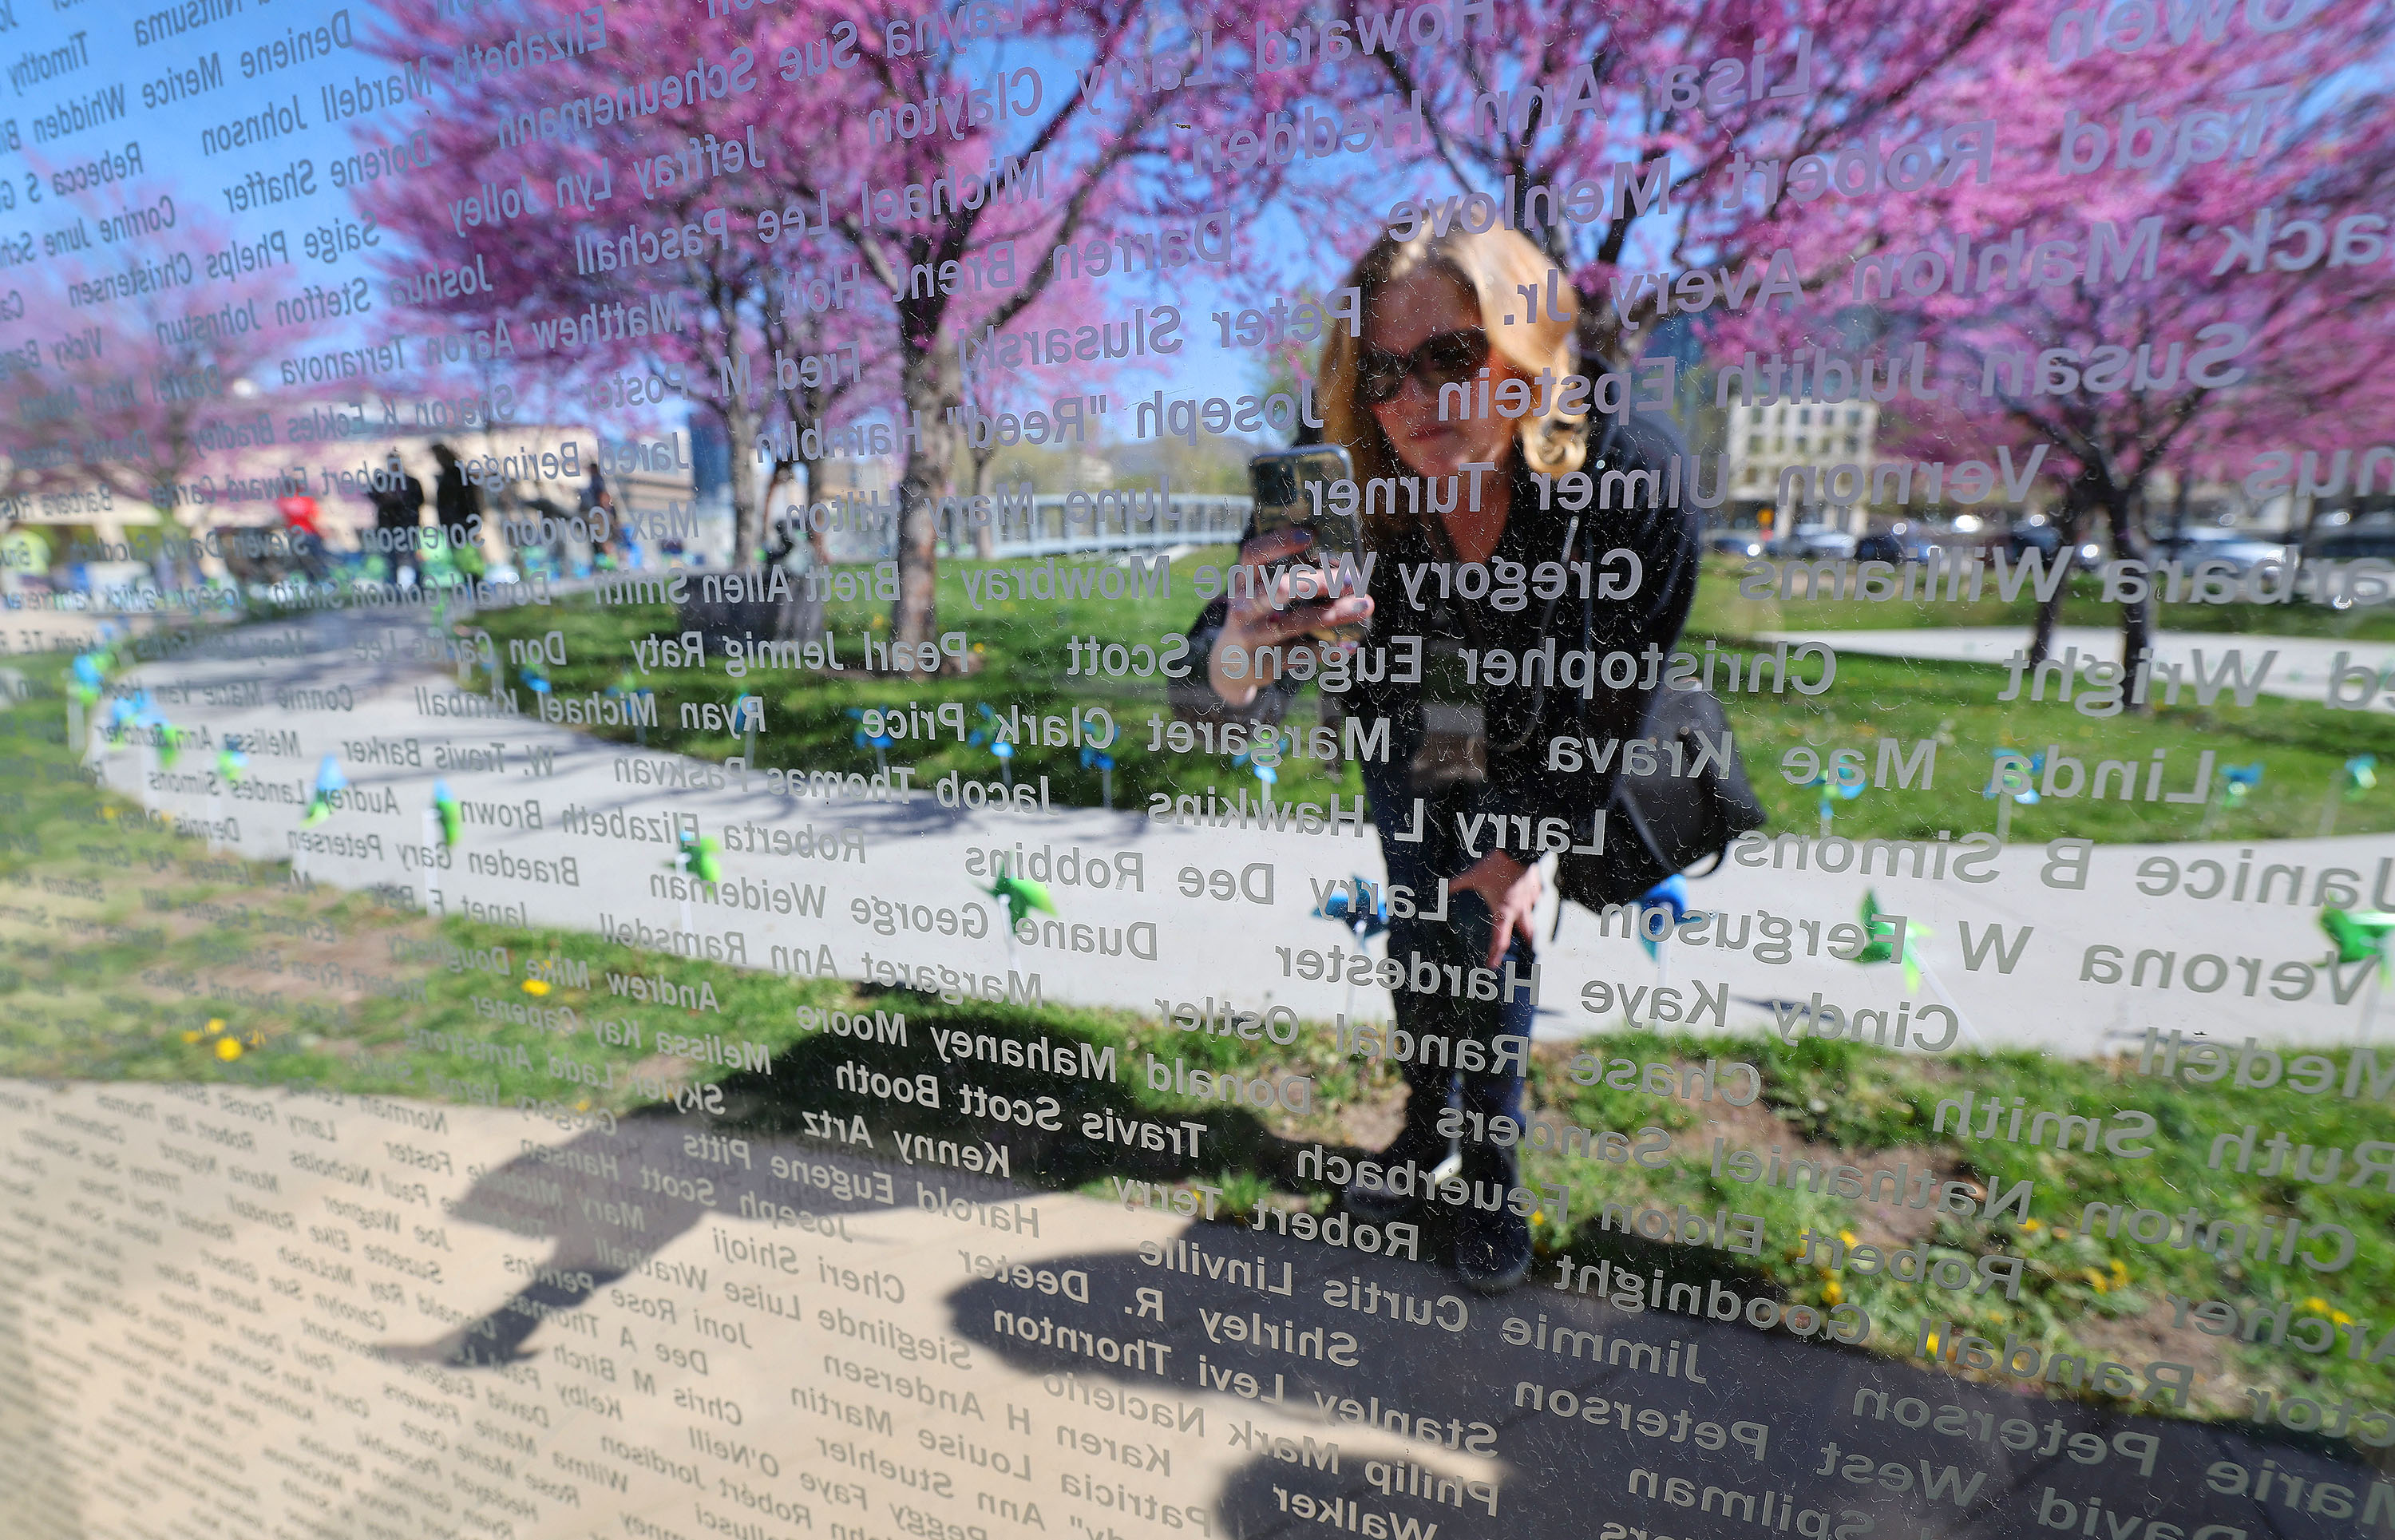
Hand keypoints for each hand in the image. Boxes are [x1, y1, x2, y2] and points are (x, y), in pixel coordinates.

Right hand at [1206, 527, 1373, 706]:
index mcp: (1242, 582)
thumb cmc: (1257, 618)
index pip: (1252, 555)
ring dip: (1332, 615)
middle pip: (1276, 591)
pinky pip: (1300, 654)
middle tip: (1350, 579)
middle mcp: (1243, 608)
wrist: (1228, 666)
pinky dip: (1327, 650)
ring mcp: (1252, 637)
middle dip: (1314, 583)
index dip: (1278, 543)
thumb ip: (1291, 580)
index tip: (1311, 535)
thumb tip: (1343, 570)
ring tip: (1363, 607)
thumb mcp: (1260, 595)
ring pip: (1292, 624)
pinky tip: (1350, 646)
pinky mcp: (1265, 663)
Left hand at [1452, 848, 1539, 969]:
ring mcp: (1531, 899)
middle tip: (1525, 955)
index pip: (1500, 940)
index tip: (1492, 965)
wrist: (1519, 847)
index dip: (1495, 955)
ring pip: (1533, 917)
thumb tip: (1442, 889)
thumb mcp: (1473, 875)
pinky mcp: (1537, 887)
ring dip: (1530, 924)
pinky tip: (1528, 899)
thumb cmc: (1496, 864)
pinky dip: (1532, 902)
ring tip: (1528, 929)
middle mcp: (1520, 909)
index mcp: (1503, 911)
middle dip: (1527, 946)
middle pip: (1527, 935)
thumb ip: (1457, 884)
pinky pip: (1536, 899)